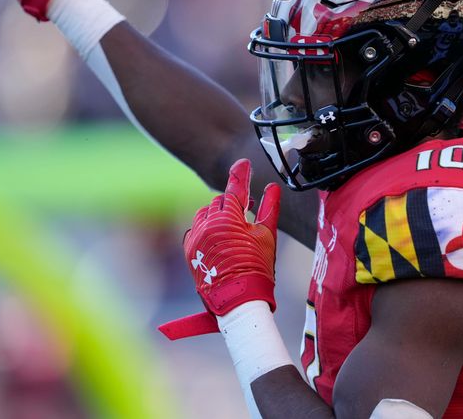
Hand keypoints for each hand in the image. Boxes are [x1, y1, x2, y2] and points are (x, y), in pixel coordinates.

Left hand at [159, 158, 280, 339]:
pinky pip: (196, 228)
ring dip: (218, 214)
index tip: (244, 163)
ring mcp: (196, 236)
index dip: (241, 175)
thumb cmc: (257, 269)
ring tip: (233, 227)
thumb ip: (269, 208)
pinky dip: (206, 227)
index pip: (235, 189)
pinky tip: (218, 237)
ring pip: (206, 213)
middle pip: (220, 201)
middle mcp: (208, 224)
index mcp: (228, 218)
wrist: (238, 300)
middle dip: (233, 203)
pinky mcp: (189, 249)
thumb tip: (273, 187)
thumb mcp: (266, 236)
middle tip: (248, 210)